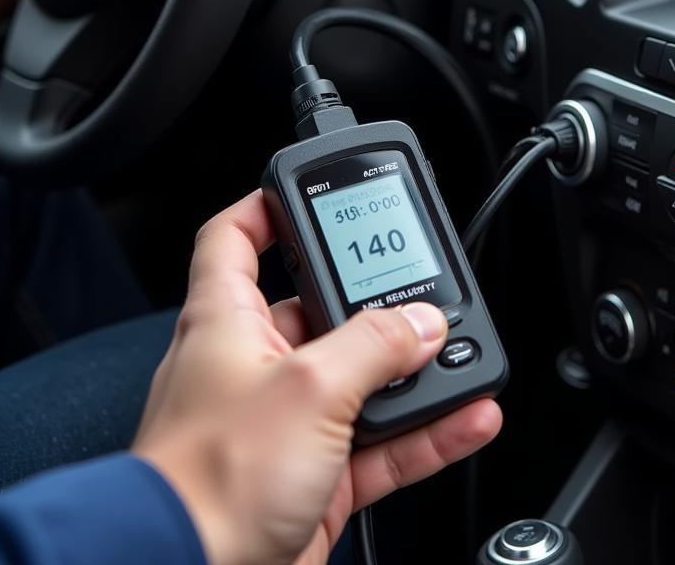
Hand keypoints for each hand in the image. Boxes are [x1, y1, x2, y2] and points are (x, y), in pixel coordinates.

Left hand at [134, 192, 501, 564]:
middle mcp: (254, 365)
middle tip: (423, 290)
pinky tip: (466, 417)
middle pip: (321, 310)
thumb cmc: (208, 483)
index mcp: (227, 321)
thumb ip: (374, 346)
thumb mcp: (309, 388)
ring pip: (361, 381)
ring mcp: (286, 424)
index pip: (234, 238)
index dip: (268, 208)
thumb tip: (421, 322)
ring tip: (460, 356)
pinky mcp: (314, 477)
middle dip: (375, 304)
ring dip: (413, 373)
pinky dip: (425, 432)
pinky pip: (381, 443)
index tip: (310, 192)